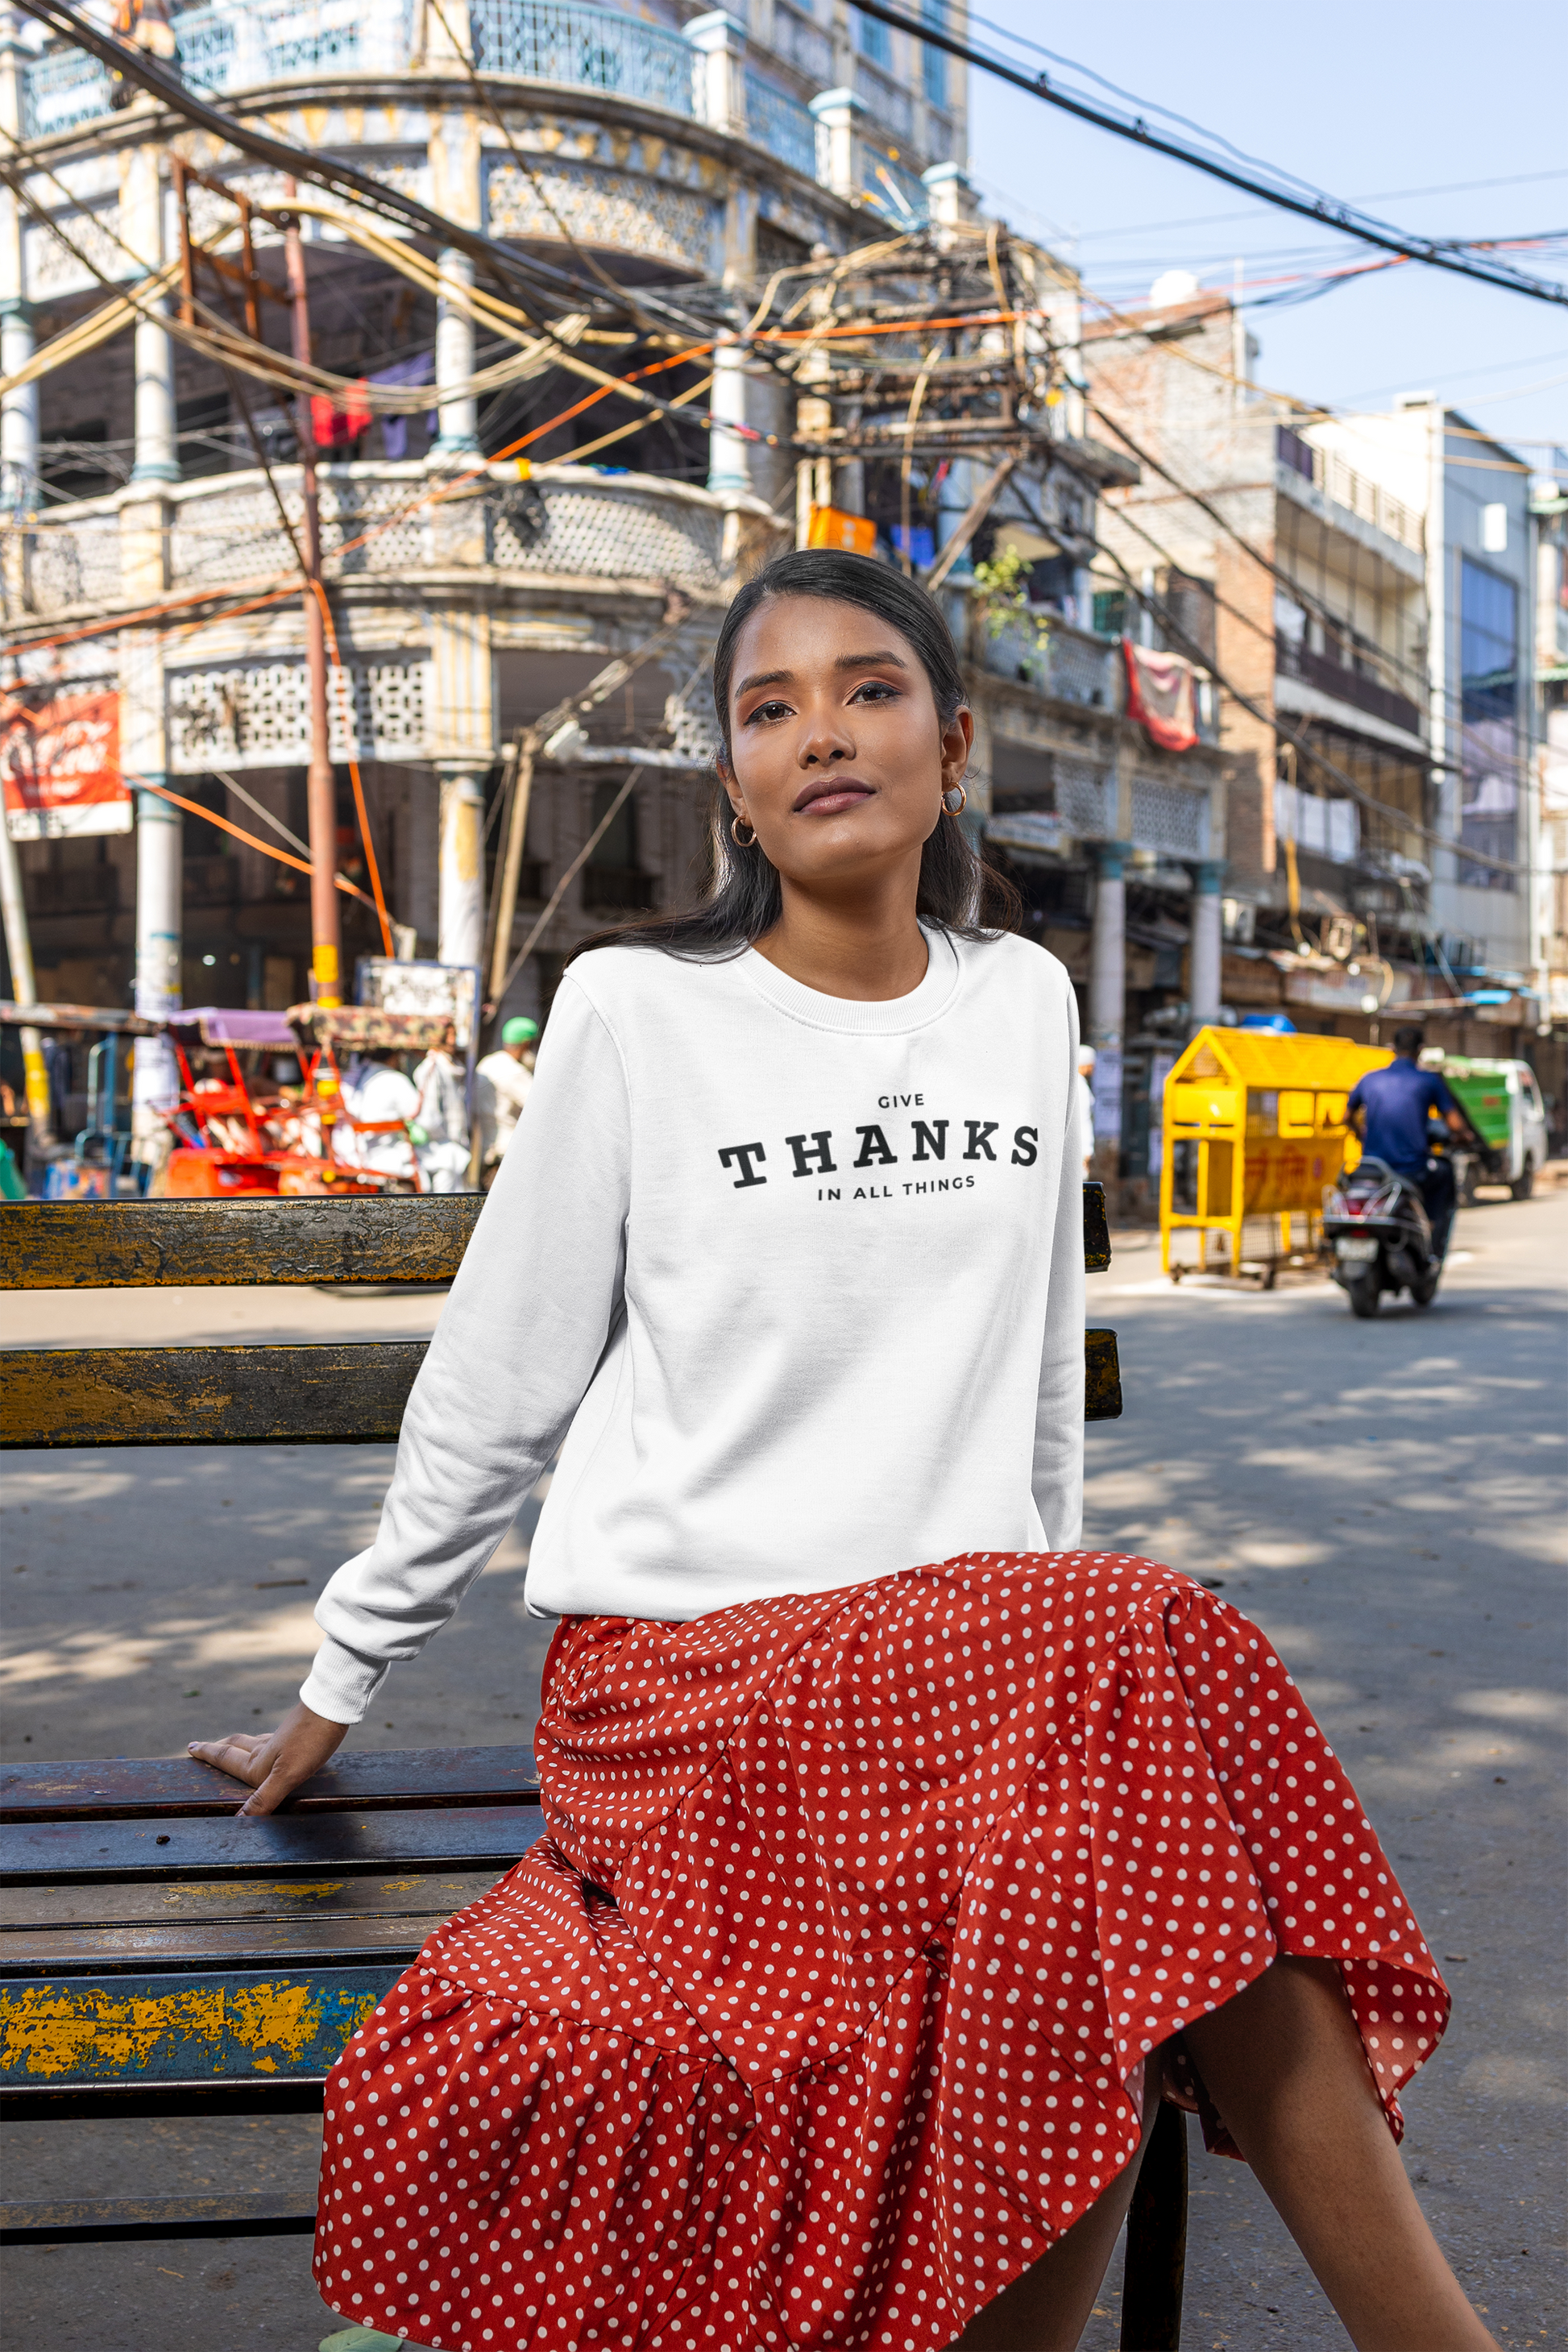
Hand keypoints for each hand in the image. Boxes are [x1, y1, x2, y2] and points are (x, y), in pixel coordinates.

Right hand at [188, 1699, 348, 1816]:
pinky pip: (271, 1740)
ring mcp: (281, 1738)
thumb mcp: (288, 1775)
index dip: (208, 1755)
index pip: (226, 1759)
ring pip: (252, 1741)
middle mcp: (265, 1748)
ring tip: (232, 1746)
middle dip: (217, 1748)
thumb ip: (264, 1798)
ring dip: (238, 1744)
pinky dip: (262, 1742)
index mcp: (258, 1761)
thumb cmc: (311, 1740)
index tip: (190, 1748)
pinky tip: (274, 1743)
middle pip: (235, 1746)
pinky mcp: (297, 1732)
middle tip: (201, 1747)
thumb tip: (239, 1820)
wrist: (333, 1707)